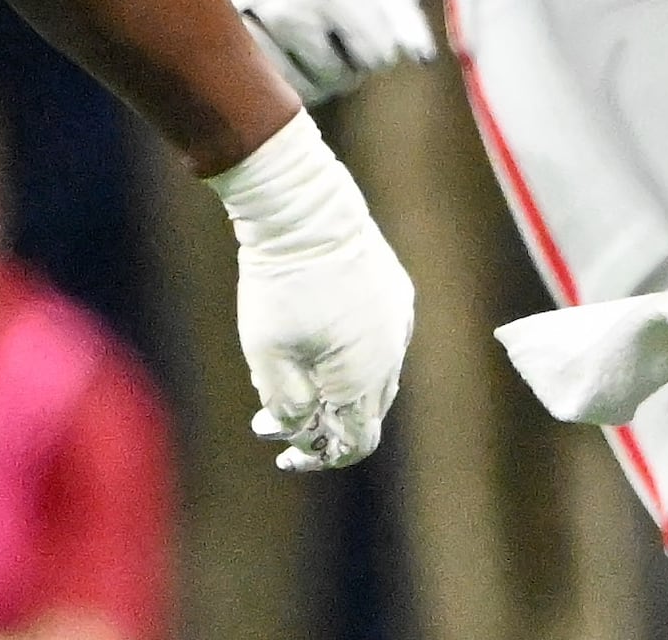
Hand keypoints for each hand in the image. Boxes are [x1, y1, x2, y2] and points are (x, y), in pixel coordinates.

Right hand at [158, 0, 435, 103]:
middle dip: (348, 61)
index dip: (378, 42)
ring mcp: (243, 27)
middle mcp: (281, 8)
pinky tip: (281, 48)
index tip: (364, 18)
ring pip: (301, 91)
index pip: (376, 55)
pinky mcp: (217, 39)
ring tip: (309, 39)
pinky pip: (263, 88)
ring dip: (315, 77)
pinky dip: (280, 80)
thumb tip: (419, 58)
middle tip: (334, 27)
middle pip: (340, 78)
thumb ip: (398, 6)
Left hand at [210, 114, 414, 471]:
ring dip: (337, 388)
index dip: (320, 456)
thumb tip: (301, 429)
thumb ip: (286, 404)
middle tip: (277, 418)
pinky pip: (380, 340)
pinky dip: (351, 355)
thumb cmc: (281, 283)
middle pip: (365, 413)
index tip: (286, 455)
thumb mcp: (268, 354)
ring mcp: (400, 320)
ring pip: (374, 376)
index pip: (353, 442)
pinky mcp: (397, 292)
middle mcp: (393, 353)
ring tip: (293, 379)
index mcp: (363, 376)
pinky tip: (317, 343)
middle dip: (322, 423)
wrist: (305, 211)